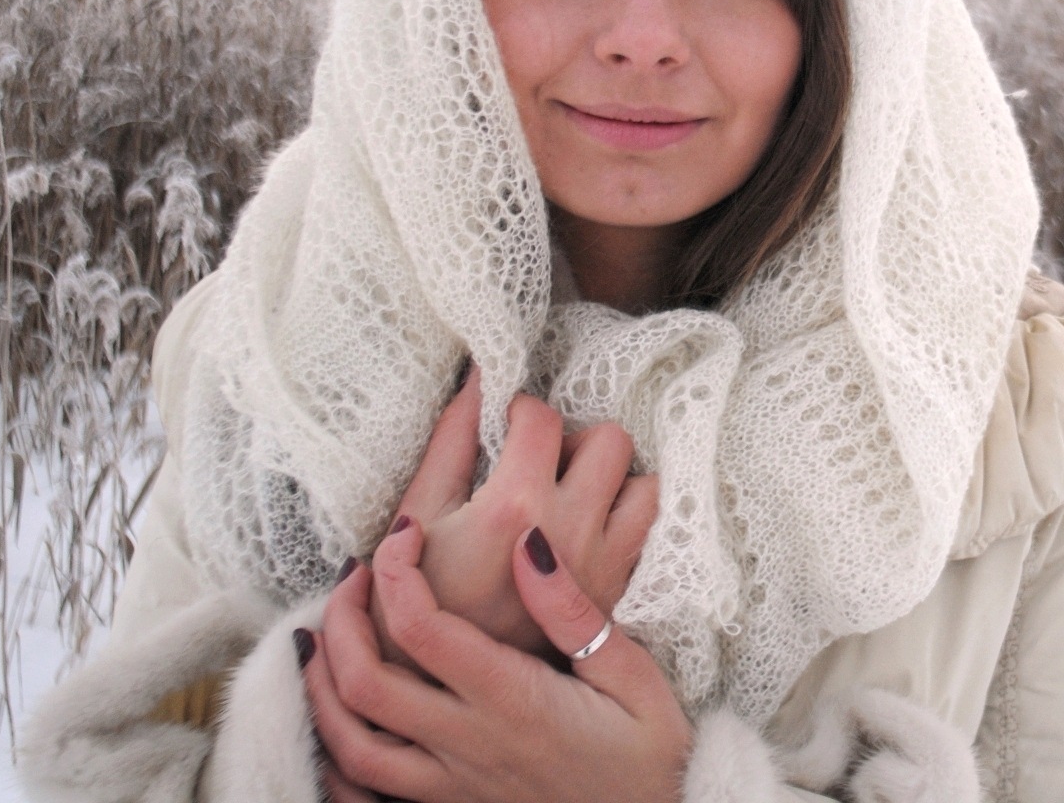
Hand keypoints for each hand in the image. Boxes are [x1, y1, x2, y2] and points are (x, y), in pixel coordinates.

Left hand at [303, 516, 691, 802]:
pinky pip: (365, 792)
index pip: (424, 629)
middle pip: (364, 684)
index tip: (406, 529)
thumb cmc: (651, 754)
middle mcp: (470, 744)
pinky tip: (333, 714)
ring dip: (322, 684)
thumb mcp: (633, 676)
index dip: (397, 569)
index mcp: (515, 700)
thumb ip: (575, 613)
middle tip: (353, 573)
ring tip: (325, 634)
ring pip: (351, 743)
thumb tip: (530, 543)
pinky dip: (334, 751)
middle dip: (341, 620)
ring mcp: (451, 783)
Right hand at [381, 367, 658, 660]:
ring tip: (568, 495)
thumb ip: (453, 440)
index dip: (520, 409)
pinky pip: (646, 534)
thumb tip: (478, 378)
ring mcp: (600, 565)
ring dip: (612, 480)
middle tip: (538, 462)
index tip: (504, 425)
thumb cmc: (417, 597)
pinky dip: (623, 520)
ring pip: (644, 486)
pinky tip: (582, 531)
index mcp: (516, 505)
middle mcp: (571, 530)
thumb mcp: (419, 513)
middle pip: (611, 440)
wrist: (436, 685)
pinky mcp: (615, 594)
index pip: (543, 417)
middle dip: (575, 439)